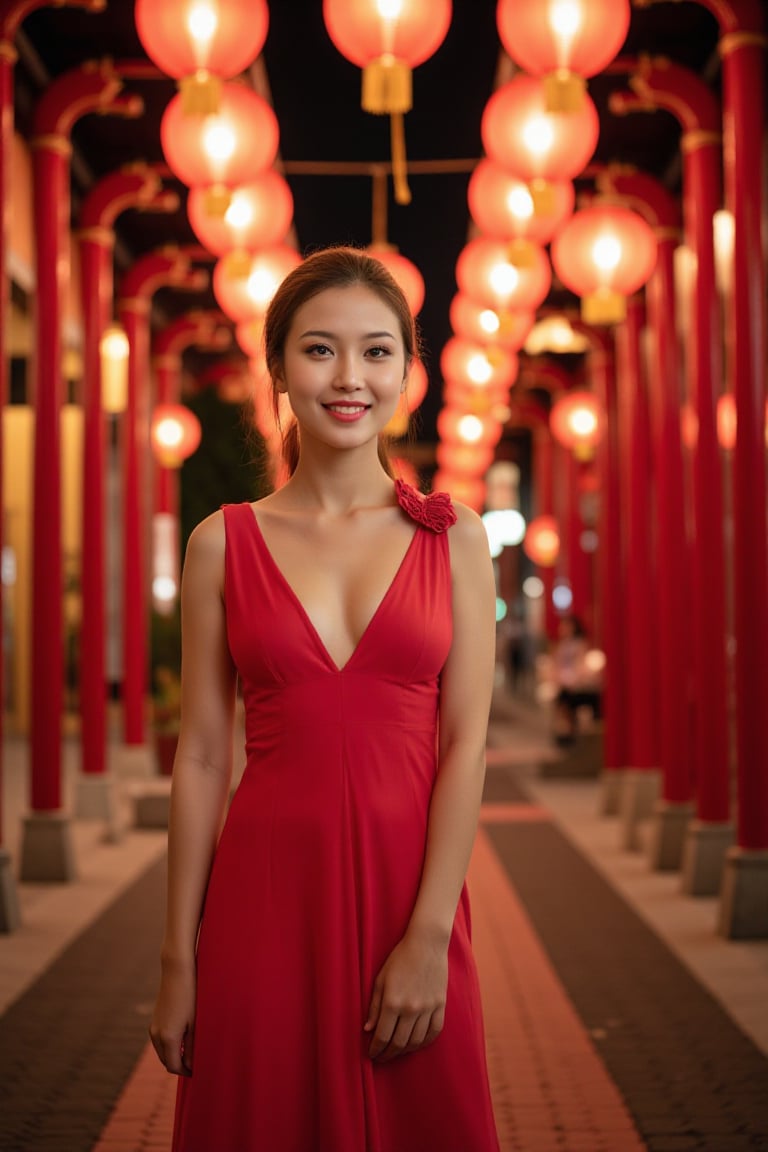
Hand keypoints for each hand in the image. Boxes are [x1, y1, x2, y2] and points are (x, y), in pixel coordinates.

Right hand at [149, 959, 196, 1075]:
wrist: (177, 972)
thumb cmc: (191, 996)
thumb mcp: (195, 1023)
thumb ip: (193, 1047)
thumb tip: (191, 1065)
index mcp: (168, 1038)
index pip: (174, 1066)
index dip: (186, 1072)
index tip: (198, 1072)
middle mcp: (156, 1035)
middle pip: (167, 1061)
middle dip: (180, 1066)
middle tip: (196, 1066)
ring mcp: (153, 1028)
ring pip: (162, 1052)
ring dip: (174, 1056)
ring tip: (191, 1054)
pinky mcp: (154, 1021)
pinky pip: (160, 1042)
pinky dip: (170, 1047)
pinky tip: (183, 1041)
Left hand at [364, 930, 447, 1061]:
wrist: (426, 944)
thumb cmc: (399, 958)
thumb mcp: (380, 979)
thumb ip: (374, 1006)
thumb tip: (368, 1029)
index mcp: (393, 1001)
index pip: (383, 1035)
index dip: (376, 1048)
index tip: (371, 1054)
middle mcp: (411, 1008)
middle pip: (399, 1042)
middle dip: (388, 1054)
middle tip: (381, 1057)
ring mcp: (428, 1008)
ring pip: (416, 1041)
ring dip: (404, 1050)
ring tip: (396, 1051)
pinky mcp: (440, 1005)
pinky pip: (434, 1032)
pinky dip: (424, 1042)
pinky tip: (416, 1044)